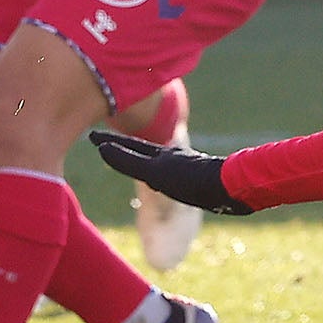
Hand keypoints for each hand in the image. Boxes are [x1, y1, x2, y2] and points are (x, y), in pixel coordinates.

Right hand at [90, 132, 253, 214]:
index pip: (127, 145)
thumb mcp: (155, 172)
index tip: (91, 135)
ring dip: (140, 156)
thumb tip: (102, 150)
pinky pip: (171, 171)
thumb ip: (130, 162)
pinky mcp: (197, 177)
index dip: (109, 142)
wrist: (231, 186)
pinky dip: (159, 170)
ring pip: (156, 158)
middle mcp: (171, 156)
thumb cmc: (192, 180)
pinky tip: (165, 176)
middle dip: (122, 145)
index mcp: (160, 155)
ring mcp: (185, 165)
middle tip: (105, 141)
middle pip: (140, 149)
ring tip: (132, 155)